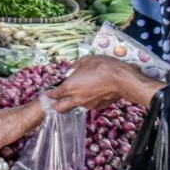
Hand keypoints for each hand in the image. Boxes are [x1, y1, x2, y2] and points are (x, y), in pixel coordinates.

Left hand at [45, 56, 164, 112]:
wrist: (121, 79)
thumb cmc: (102, 67)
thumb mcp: (86, 60)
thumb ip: (75, 67)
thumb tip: (71, 71)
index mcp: (69, 87)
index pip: (54, 95)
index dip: (49, 94)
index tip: (48, 92)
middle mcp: (76, 99)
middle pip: (60, 109)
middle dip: (56, 106)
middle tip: (55, 102)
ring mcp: (88, 105)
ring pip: (76, 106)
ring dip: (74, 101)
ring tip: (78, 92)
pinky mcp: (98, 107)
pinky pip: (89, 104)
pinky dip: (88, 100)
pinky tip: (93, 92)